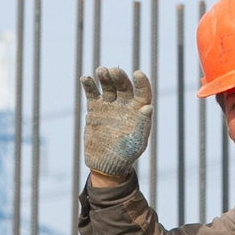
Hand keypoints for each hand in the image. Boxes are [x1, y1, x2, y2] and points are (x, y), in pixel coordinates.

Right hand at [80, 66, 153, 183]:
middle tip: (114, 72)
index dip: (141, 82)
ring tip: (101, 71)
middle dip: (119, 77)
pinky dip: (88, 85)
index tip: (137, 74)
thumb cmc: (126, 154)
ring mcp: (109, 105)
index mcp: (138, 110)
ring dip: (104, 76)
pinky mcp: (94, 109)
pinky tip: (85, 79)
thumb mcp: (137, 141)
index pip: (142, 91)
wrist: (106, 164)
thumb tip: (148, 107)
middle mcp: (124, 104)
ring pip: (107, 86)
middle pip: (123, 85)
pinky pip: (91, 93)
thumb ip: (142, 124)